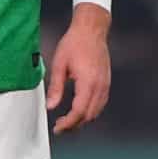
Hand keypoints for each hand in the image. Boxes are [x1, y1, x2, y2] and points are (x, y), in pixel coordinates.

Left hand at [46, 7, 111, 133]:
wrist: (91, 30)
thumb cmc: (75, 43)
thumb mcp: (59, 64)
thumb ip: (56, 87)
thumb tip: (50, 106)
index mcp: (88, 82)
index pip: (79, 112)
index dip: (68, 124)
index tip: (57, 128)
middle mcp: (100, 86)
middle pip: (89, 116)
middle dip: (74, 125)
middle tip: (59, 127)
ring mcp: (105, 85)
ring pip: (96, 112)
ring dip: (82, 120)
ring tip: (67, 121)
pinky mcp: (106, 83)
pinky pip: (100, 104)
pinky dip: (90, 111)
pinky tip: (79, 110)